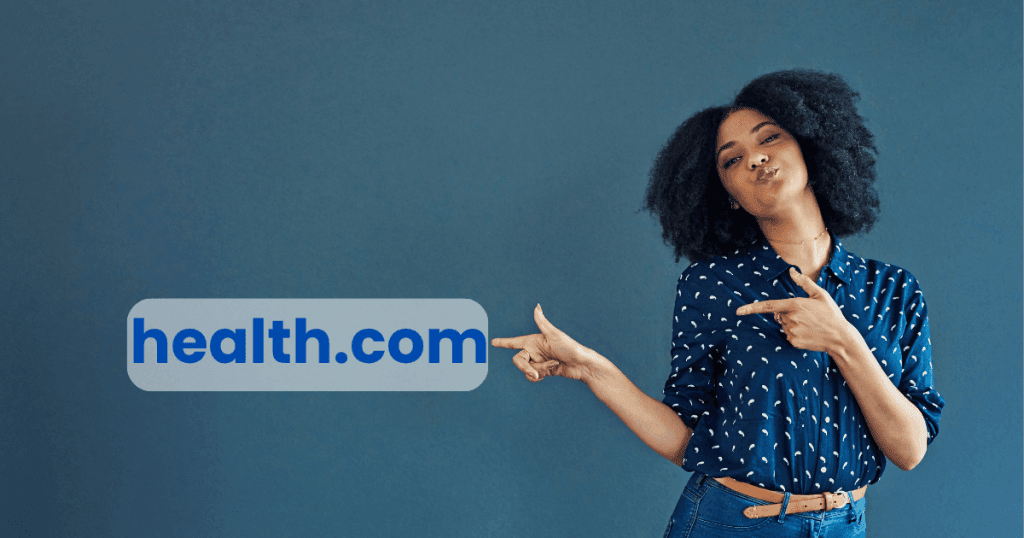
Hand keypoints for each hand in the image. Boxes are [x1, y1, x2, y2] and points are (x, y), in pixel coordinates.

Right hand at [491, 304, 597, 382]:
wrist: (581, 365)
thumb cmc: (570, 347)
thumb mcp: (555, 335)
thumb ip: (542, 322)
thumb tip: (537, 306)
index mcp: (534, 341)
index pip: (514, 342)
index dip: (503, 342)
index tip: (492, 342)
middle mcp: (534, 351)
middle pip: (518, 361)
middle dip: (526, 368)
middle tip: (535, 373)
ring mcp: (538, 362)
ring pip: (528, 371)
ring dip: (541, 370)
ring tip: (555, 365)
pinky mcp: (544, 371)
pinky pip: (533, 377)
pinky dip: (540, 376)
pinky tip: (552, 371)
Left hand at [735, 267, 854, 353]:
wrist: (840, 337)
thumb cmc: (831, 313)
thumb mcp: (820, 294)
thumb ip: (803, 282)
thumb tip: (791, 271)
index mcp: (795, 305)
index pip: (768, 306)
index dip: (751, 308)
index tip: (738, 311)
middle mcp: (790, 318)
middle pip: (779, 315)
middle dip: (788, 314)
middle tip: (807, 316)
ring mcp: (791, 331)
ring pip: (783, 325)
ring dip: (792, 324)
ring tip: (810, 325)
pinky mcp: (793, 342)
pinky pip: (788, 336)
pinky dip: (795, 334)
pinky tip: (808, 333)